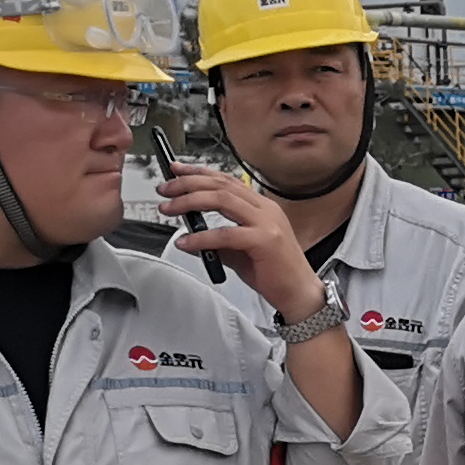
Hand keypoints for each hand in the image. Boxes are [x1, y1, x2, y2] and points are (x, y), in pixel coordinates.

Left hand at [160, 159, 325, 322]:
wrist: (299, 293)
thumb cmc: (275, 272)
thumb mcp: (242, 249)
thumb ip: (221, 239)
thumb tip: (194, 233)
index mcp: (262, 206)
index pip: (226, 181)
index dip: (199, 172)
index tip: (177, 171)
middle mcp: (265, 209)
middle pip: (221, 185)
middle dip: (188, 184)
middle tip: (165, 189)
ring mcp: (267, 223)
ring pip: (222, 200)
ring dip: (190, 201)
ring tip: (169, 208)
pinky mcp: (265, 241)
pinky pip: (226, 234)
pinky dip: (202, 237)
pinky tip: (186, 242)